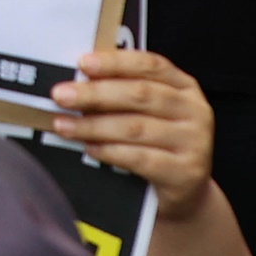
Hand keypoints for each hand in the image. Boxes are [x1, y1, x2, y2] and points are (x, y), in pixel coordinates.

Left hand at [50, 47, 214, 220]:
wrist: (184, 192)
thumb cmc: (157, 145)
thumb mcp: (147, 114)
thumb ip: (121, 94)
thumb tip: (75, 83)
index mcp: (184, 86)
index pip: (150, 65)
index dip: (115, 62)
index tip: (82, 63)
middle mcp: (194, 110)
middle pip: (140, 94)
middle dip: (95, 94)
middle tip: (61, 95)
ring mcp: (194, 142)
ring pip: (136, 127)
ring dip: (94, 125)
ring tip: (64, 125)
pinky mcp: (185, 172)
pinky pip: (141, 159)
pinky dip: (111, 152)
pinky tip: (89, 148)